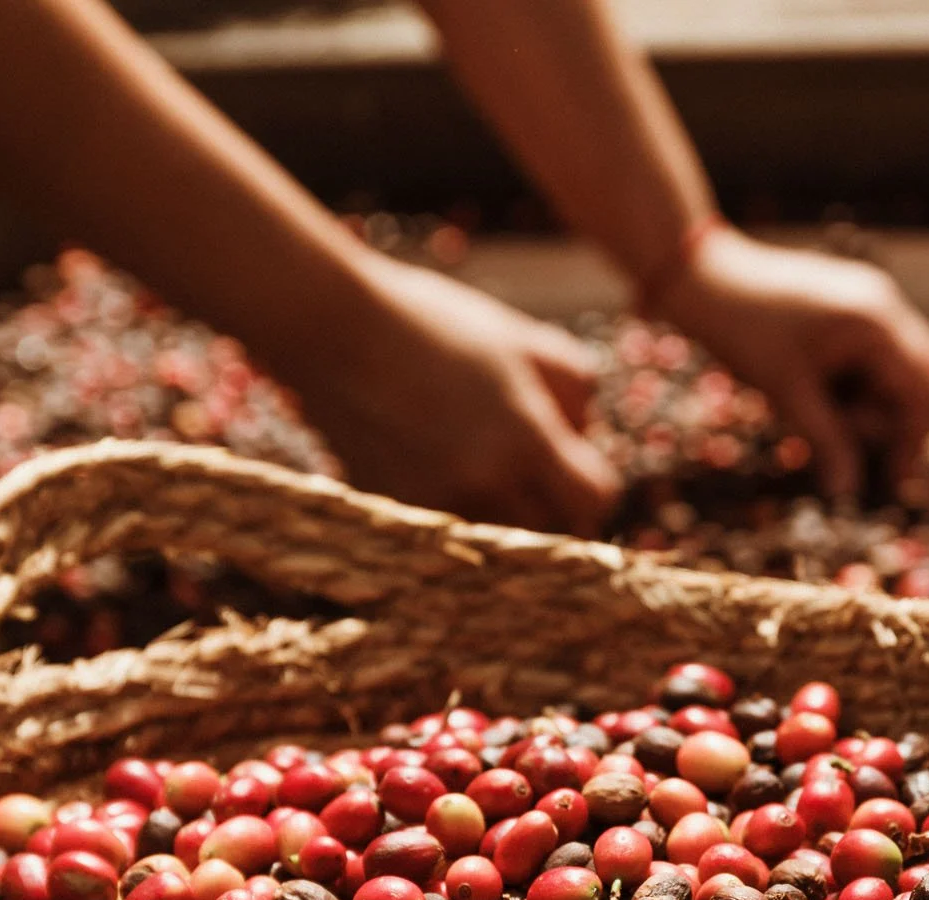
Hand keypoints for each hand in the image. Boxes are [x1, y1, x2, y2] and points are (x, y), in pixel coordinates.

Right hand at [292, 256, 621, 534]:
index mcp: (526, 438)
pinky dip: (457, 517)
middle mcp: (484, 484)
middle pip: (552, 535)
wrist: (333, 332)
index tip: (576, 468)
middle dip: (552, 509)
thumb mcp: (522, 339)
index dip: (592, 487)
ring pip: (499, 544)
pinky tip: (440, 472)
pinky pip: (447, 536)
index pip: (595, 502)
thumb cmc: (436, 324)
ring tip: (487, 475)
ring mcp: (436, 506)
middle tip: (536, 478)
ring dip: (506, 521)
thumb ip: (576, 390)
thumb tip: (585, 439)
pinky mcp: (397, 513)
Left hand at [651, 227, 928, 498]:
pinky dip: (863, 381)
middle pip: (922, 376)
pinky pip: (877, 350)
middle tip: (874, 463)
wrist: (701, 274)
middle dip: (900, 421)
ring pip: (900, 365)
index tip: (894, 481)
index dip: (911, 441)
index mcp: (875, 324)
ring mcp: (870, 297)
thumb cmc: (741, 331)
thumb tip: (848, 494)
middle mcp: (884, 304)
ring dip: (879, 402)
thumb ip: (826, 441)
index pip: (920, 392)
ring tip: (833, 422)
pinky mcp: (851, 300)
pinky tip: (828, 397)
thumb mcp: (787, 393)